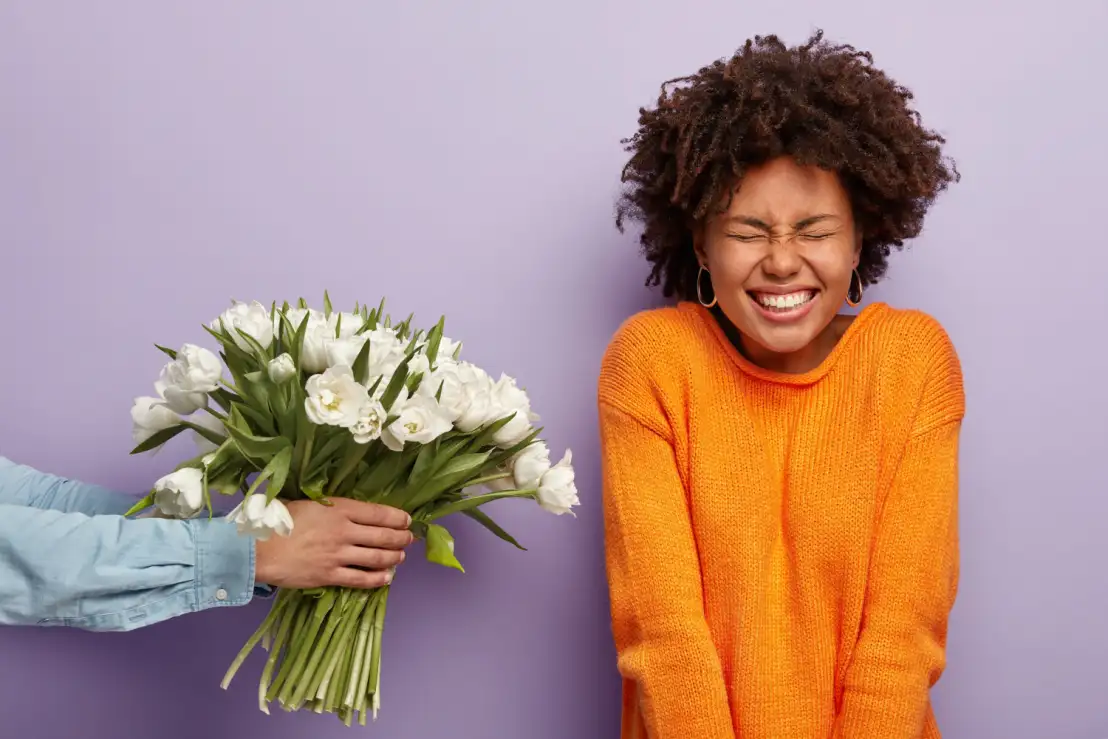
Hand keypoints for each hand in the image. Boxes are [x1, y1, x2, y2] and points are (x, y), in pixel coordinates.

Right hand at [254, 498, 413, 588]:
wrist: (258, 547)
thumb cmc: (279, 520)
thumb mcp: (309, 503)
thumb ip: (332, 507)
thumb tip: (349, 510)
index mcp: (339, 509)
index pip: (378, 513)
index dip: (397, 517)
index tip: (407, 520)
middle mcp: (344, 531)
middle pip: (383, 535)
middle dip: (401, 538)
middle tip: (409, 539)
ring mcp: (338, 554)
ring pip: (376, 557)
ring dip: (393, 557)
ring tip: (400, 557)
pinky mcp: (330, 575)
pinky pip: (360, 578)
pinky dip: (377, 579)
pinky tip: (387, 578)